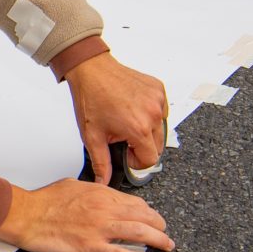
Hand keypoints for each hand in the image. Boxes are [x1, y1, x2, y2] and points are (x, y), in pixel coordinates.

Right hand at [0, 179, 174, 251]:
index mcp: (101, 193)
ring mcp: (100, 229)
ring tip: (167, 246)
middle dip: (159, 225)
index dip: (148, 211)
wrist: (26, 215)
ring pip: (140, 234)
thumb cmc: (44, 201)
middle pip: (143, 217)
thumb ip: (92, 190)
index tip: (152, 217)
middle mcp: (105, 210)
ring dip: (159, 240)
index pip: (134, 202)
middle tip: (164, 231)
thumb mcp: (73, 185)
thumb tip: (100, 192)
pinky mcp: (92, 247)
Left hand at [65, 51, 169, 183]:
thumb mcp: (93, 136)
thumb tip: (103, 181)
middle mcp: (152, 114)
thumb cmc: (91, 98)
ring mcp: (158, 99)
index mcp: (138, 128)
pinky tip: (133, 108)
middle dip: (141, 146)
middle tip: (123, 135)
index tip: (126, 152)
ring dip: (147, 130)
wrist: (91, 70)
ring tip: (127, 120)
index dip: (136, 160)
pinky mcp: (159, 89)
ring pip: (160, 128)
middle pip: (158, 146)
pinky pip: (161, 110)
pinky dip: (150, 113)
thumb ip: (102, 163)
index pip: (151, 159)